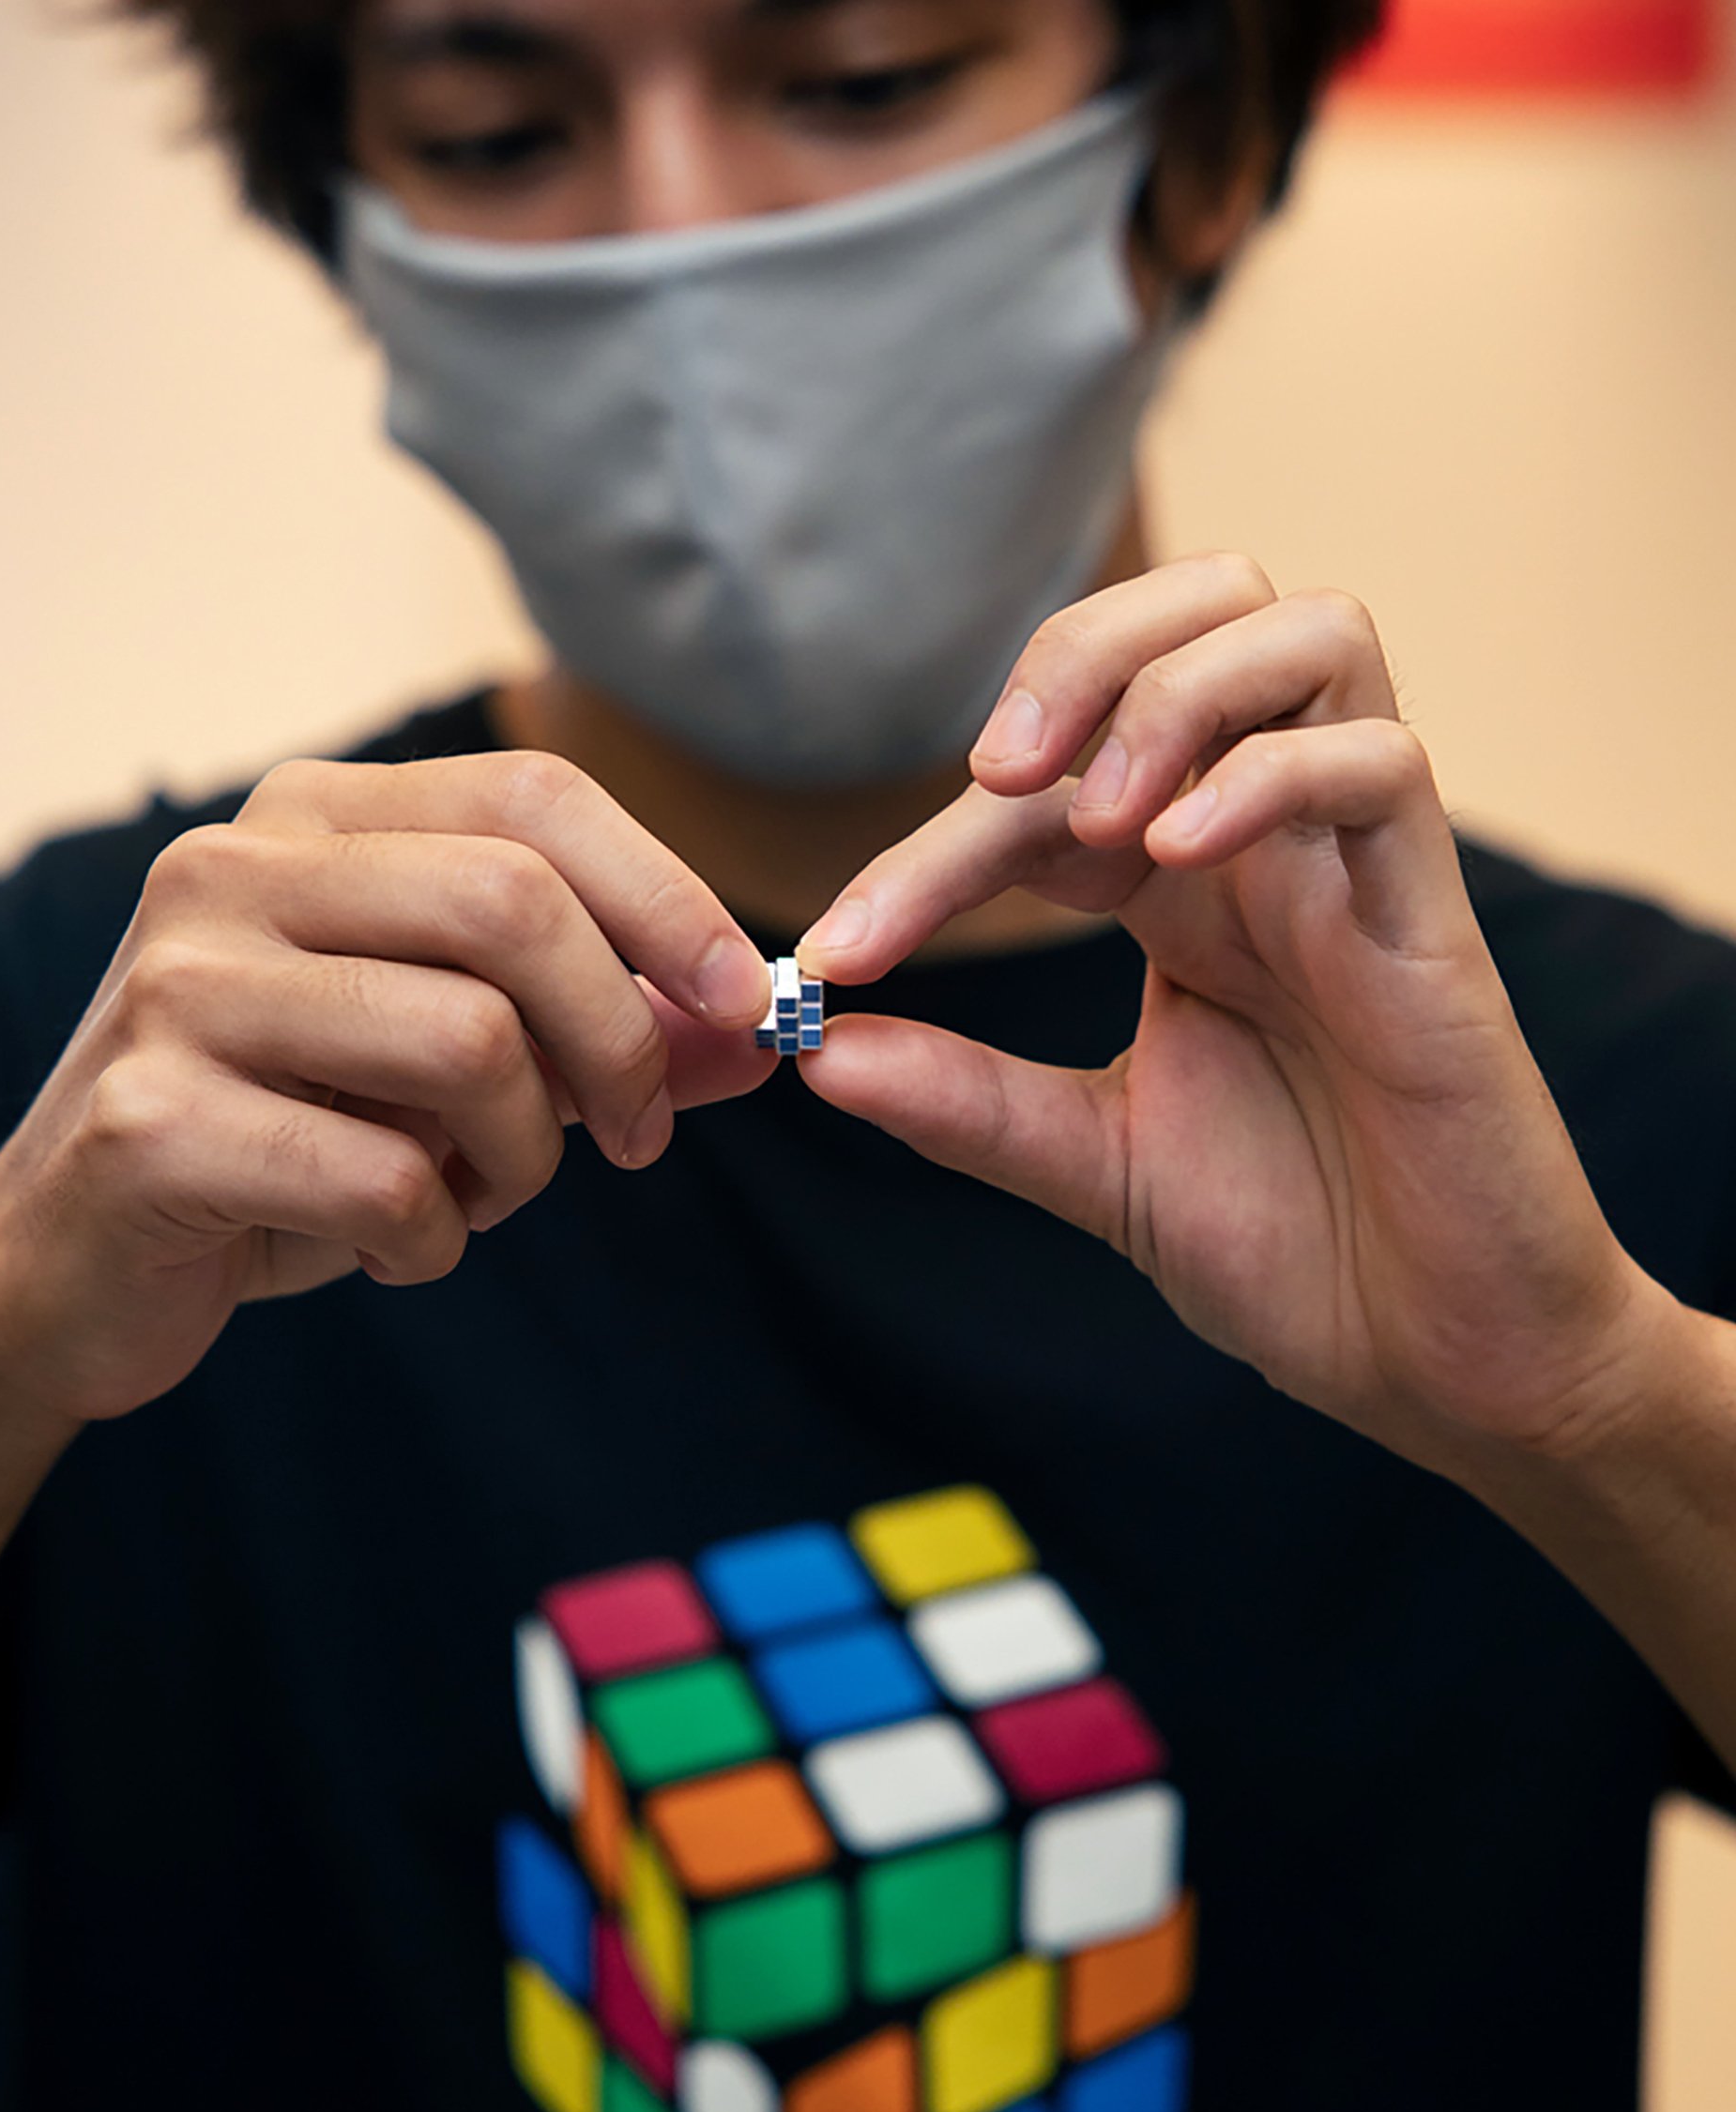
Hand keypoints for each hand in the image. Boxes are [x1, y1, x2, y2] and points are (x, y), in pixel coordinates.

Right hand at [0, 751, 772, 1422]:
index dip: (669, 898)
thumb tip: (760, 1037)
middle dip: (619, 1039)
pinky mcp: (151, 1121)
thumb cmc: (284, 1142)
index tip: (746, 1003)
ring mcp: (181, 988)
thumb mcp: (451, 1072)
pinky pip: (385, 1179)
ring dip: (524, 1159)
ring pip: (468, 1045)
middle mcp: (235, 870)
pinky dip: (433, 1241)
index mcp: (313, 819)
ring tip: (483, 1196)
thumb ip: (598, 1036)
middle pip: (514, 904)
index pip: (534, 796)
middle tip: (631, 1138)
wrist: (70, 1263)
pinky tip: (397, 1246)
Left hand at [797, 554, 1655, 1478]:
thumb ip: (966, 1103)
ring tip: (1103, 811)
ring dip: (1179, 690)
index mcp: (1178, 888)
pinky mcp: (1435, 919)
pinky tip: (1184, 856)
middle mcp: (1265, 846)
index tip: (835, 957)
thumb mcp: (1094, 1165)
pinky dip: (1272, 778)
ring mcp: (1355, 869)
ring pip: (1311, 635)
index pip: (1043, 788)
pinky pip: (1381, 764)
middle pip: (1204, 610)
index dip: (923, 852)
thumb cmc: (1295, 1248)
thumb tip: (817, 1051)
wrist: (1437, 1358)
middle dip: (1081, 653)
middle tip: (999, 774)